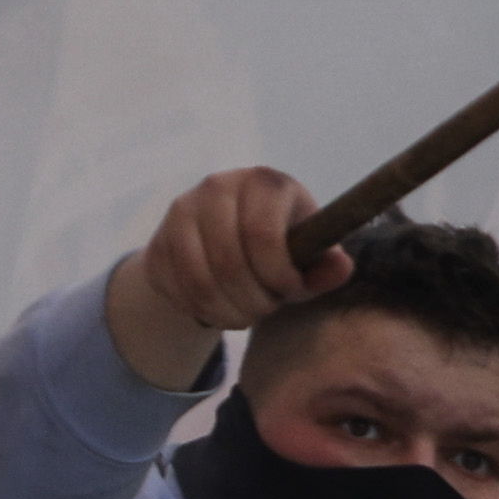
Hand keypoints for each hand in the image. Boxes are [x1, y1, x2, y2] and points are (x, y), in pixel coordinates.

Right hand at [100, 167, 347, 394]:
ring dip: (226, 312)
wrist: (224, 240)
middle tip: (266, 310)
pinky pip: (176, 289)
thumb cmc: (278, 247)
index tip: (289, 292)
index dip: (278, 276)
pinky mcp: (157, 239)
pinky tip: (217, 309)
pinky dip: (199, 311)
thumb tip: (341, 268)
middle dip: (253, 301)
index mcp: (264, 182)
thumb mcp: (307, 255)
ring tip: (244, 316)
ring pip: (199, 280)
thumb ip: (325, 266)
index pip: (262, 235)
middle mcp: (218, 185)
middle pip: (229, 263)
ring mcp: (182, 210)